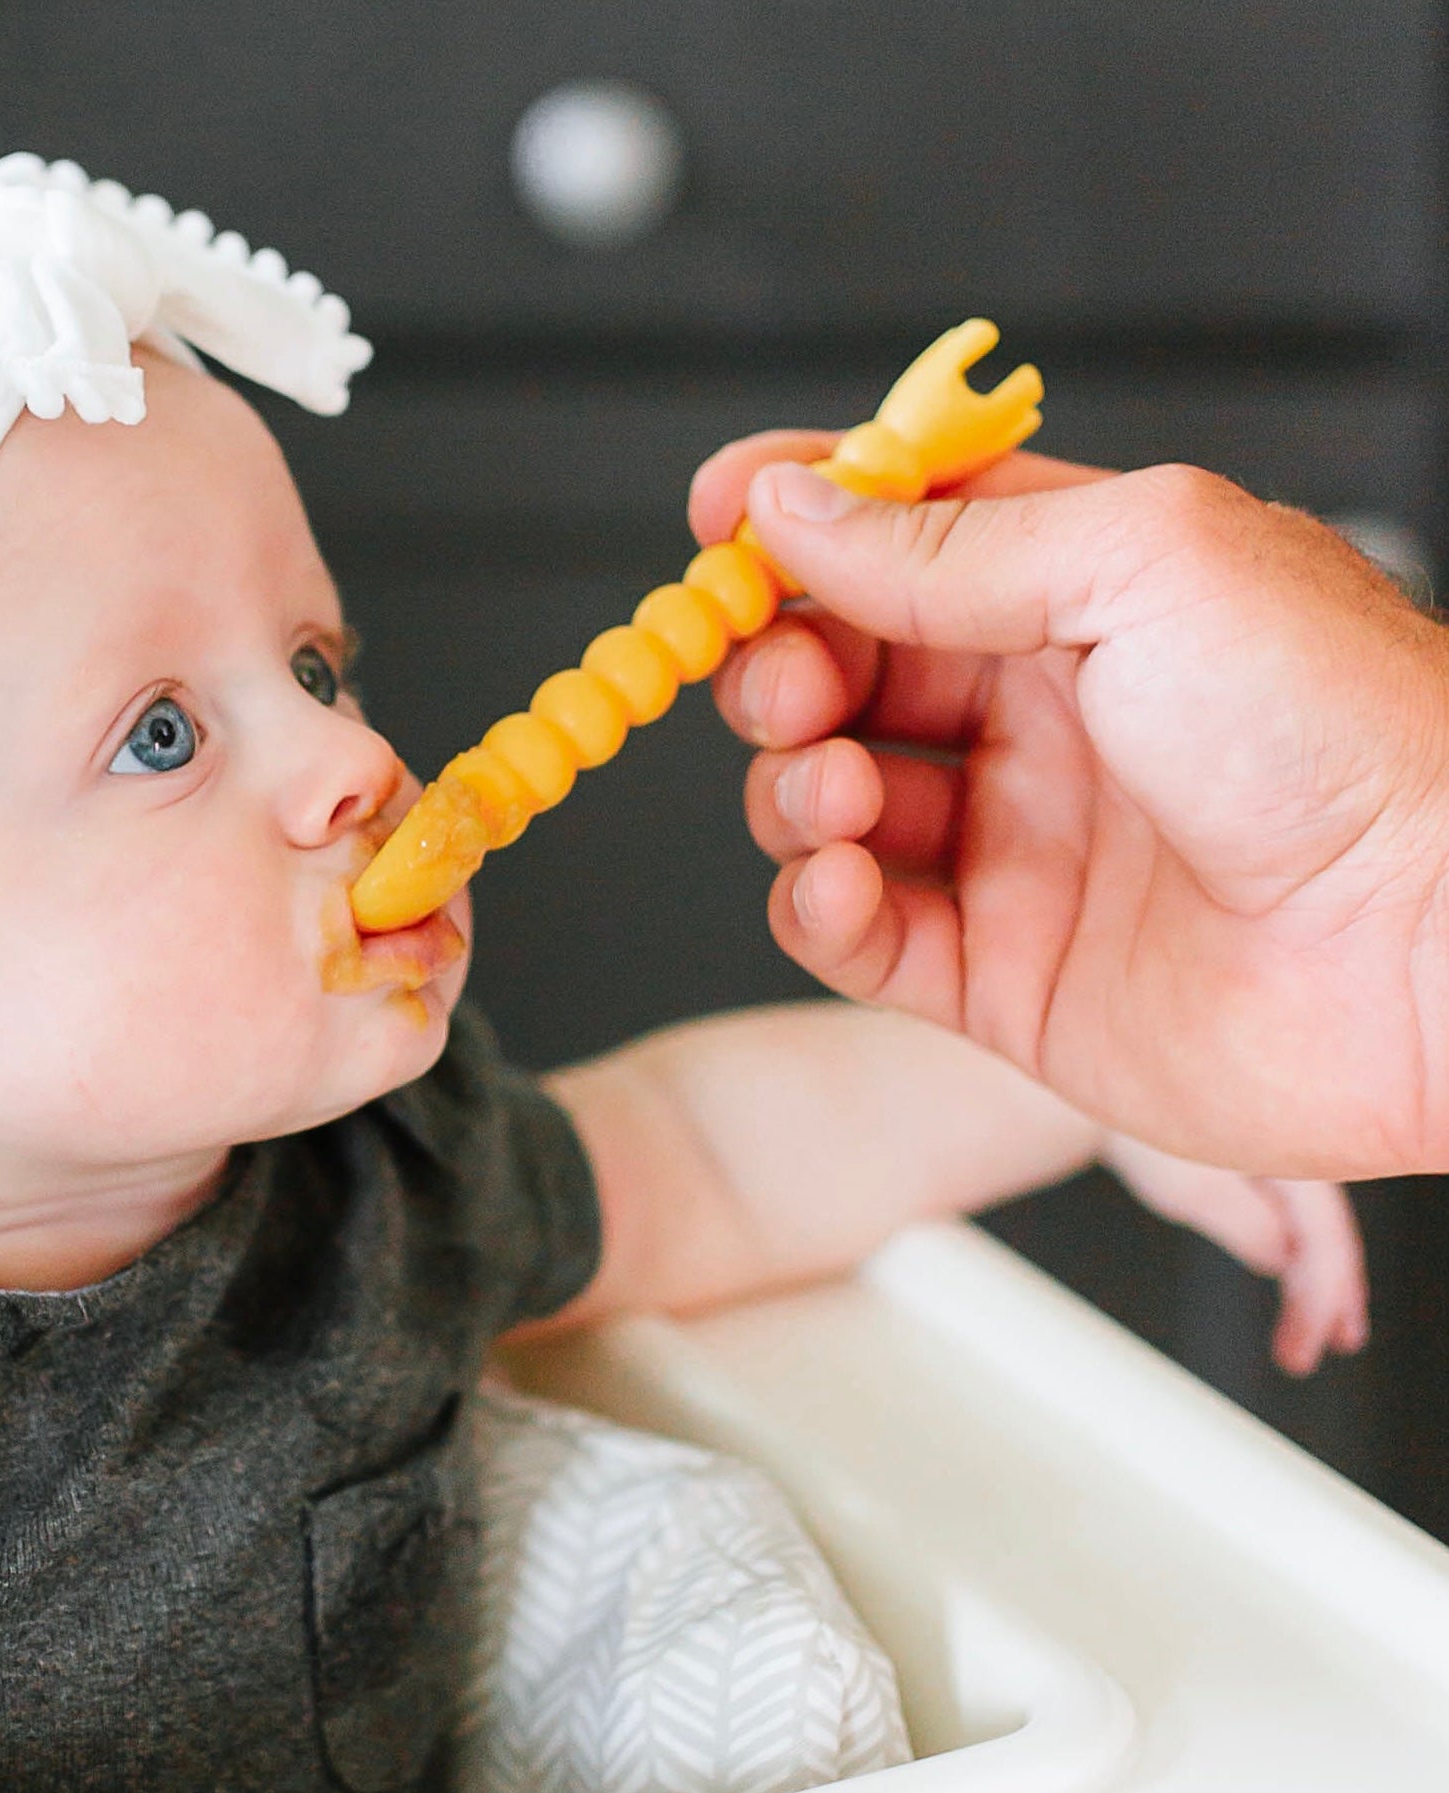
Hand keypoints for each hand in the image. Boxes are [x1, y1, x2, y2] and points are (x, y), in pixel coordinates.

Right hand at [688, 435, 1448, 1178]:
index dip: (802, 522)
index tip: (717, 521)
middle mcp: (1048, 721)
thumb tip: (793, 509)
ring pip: (829, 806)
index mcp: (1092, 597)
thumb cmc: (1346, 735)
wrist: (1434, 945)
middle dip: (781, 670)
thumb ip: (945, 547)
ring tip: (839, 795)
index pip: (907, 538)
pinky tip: (837, 884)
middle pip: (842, 675)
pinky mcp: (1002, 981)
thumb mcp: (1143, 566)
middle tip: (785, 686)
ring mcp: (1020, 852)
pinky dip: (816, 908)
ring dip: (794, 791)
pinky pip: (858, 938)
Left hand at [1098, 1136, 1367, 1375]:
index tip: (1304, 1349)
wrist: (1120, 1106)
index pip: (1326, 1240)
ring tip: (1312, 1341)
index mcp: (1290, 1162)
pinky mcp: (1268, 1184)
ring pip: (1315, 1236)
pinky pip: (1296, 1227)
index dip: (1322, 1300)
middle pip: (1329, 1240)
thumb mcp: (1188, 1189)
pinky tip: (1298, 1292)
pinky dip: (1298, 1263)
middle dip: (1325, 1303)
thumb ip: (1245, 1222)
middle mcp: (1299, 1166)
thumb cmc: (1148, 1139)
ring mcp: (1286, 1175)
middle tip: (1305, 1356)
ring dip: (1316, 1291)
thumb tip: (1284, 1259)